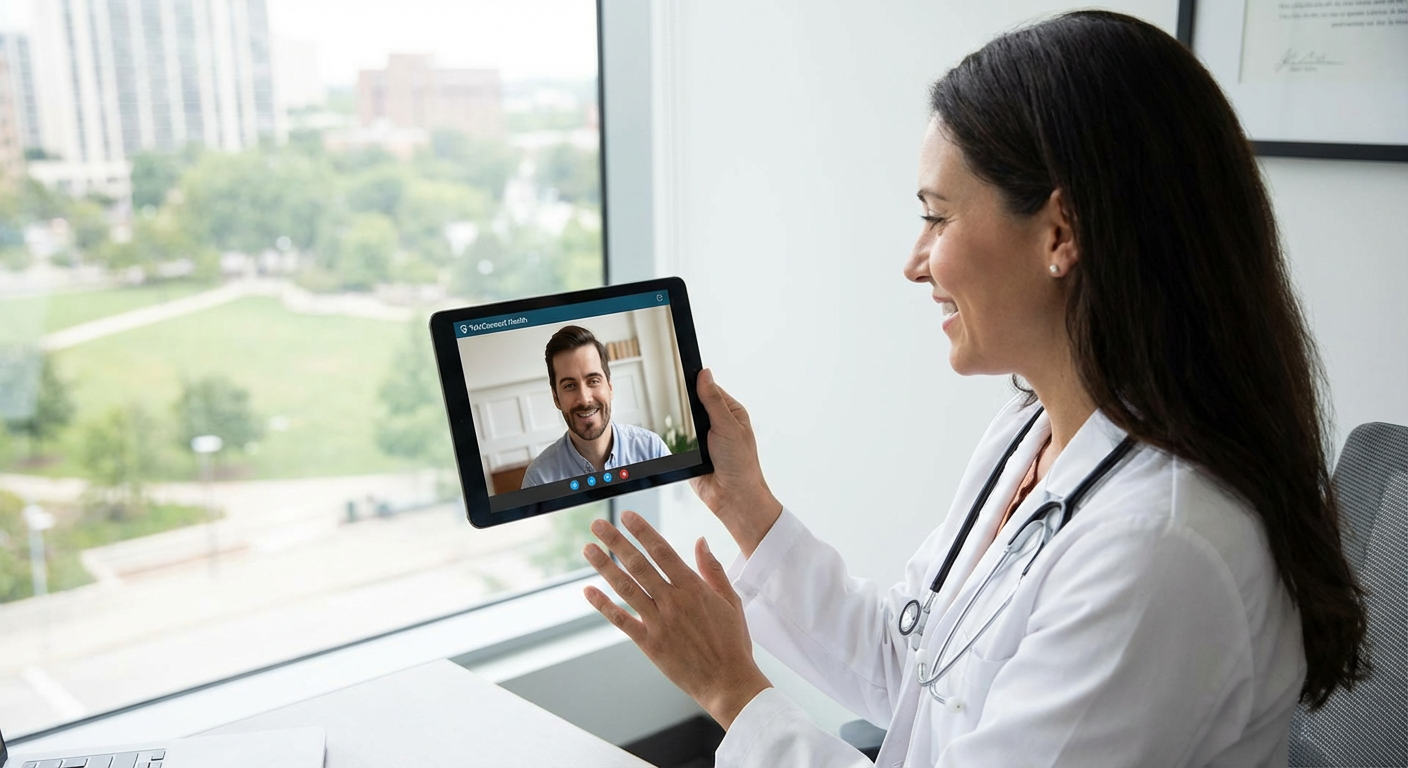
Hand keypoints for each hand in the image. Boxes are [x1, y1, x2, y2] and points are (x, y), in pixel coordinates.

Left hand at [582, 510, 771, 729]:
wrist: (728, 682)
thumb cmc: (732, 642)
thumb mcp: (731, 601)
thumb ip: (713, 570)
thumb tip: (700, 541)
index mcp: (693, 588)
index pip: (662, 551)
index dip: (642, 531)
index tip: (627, 516)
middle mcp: (673, 601)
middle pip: (639, 564)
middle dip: (616, 542)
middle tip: (598, 525)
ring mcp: (658, 622)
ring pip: (626, 588)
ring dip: (605, 566)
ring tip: (589, 550)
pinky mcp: (649, 644)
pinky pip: (621, 621)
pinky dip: (603, 605)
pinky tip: (589, 591)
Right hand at [690, 369, 782, 555]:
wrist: (732, 498)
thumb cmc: (740, 464)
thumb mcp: (727, 426)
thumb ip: (713, 401)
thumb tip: (704, 374)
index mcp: (733, 414)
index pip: (712, 389)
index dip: (699, 382)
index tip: (683, 370)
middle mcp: (720, 425)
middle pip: (696, 404)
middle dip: (687, 403)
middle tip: (674, 395)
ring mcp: (706, 440)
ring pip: (687, 422)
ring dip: (683, 424)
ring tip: (676, 419)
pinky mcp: (694, 454)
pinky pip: (681, 441)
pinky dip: (678, 440)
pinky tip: (676, 438)